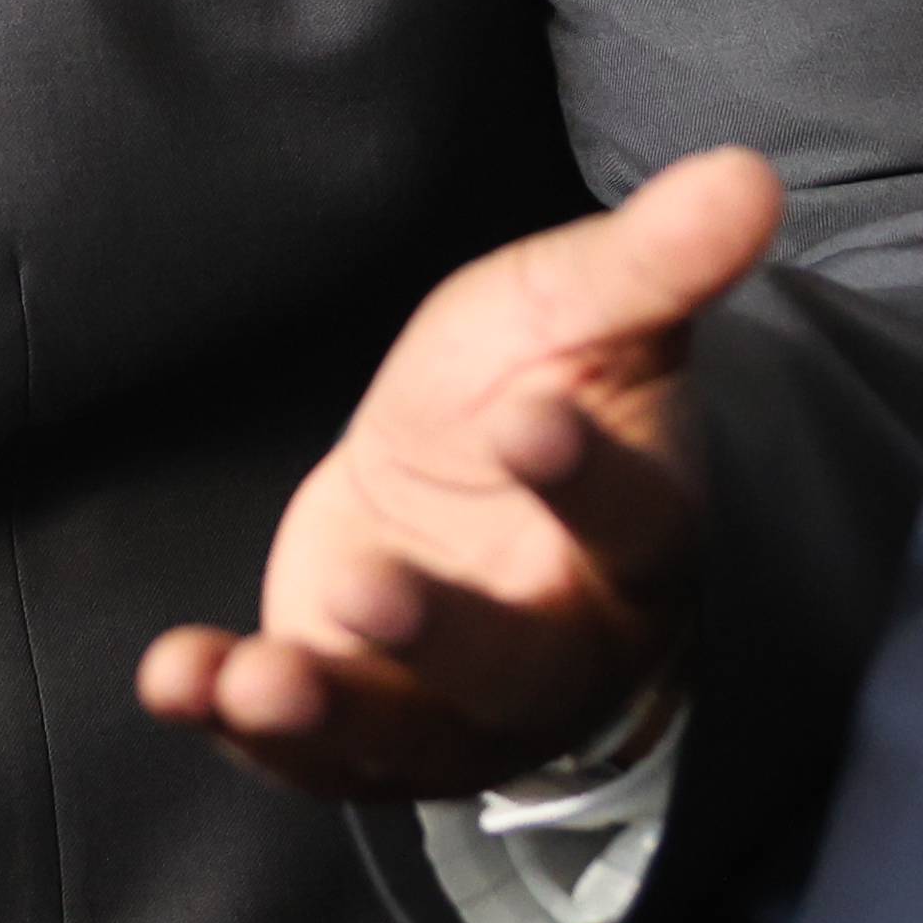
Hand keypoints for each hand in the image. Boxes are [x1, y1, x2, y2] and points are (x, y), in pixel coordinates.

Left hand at [138, 143, 780, 802]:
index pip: (632, 525)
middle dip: (442, 637)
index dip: (586, 480)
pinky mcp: (366, 724)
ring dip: (328, 713)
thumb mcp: (581, 306)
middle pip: (518, 670)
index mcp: (639, 543)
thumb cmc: (542, 384)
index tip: (532, 416)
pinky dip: (238, 718)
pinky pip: (310, 750)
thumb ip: (656, 257)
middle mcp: (564, 649)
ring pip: (409, 734)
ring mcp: (460, 706)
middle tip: (371, 591)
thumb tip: (748, 172)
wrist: (467, 477)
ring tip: (257, 678)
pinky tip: (174, 677)